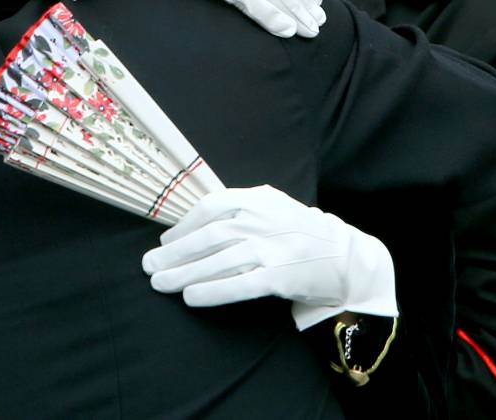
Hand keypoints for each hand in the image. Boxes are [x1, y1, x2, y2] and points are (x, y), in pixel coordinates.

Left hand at [142, 185, 395, 329]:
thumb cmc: (301, 233)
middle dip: (174, 253)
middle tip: (149, 266)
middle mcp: (262, 220)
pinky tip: (192, 297)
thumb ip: (240, 209)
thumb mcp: (273, 207)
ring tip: (160, 283)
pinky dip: (212, 291)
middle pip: (208, 237)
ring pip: (218, 261)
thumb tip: (194, 225)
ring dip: (184, 274)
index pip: (211, 208)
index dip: (183, 226)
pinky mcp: (280, 276)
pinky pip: (239, 284)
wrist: (346, 256)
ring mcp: (272, 248)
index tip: (164, 242)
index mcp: (258, 198)